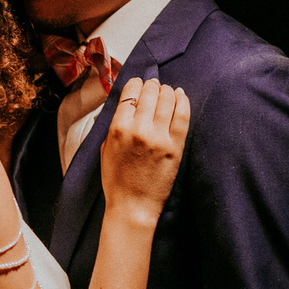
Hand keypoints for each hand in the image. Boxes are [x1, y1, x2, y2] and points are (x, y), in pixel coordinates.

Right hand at [100, 77, 189, 222]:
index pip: (129, 94)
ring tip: (166, 90)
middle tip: (154, 85)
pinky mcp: (175, 145)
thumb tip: (122, 107)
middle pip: (149, 93)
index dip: (135, 84)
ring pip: (166, 100)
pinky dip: (182, 101)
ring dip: (166, 90)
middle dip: (152, 85)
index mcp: (117, 128)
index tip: (138, 83)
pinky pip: (182, 115)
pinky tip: (180, 95)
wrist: (132, 205)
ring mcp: (158, 137)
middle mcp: (138, 129)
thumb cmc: (116, 180)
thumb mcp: (105, 150)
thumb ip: (113, 126)